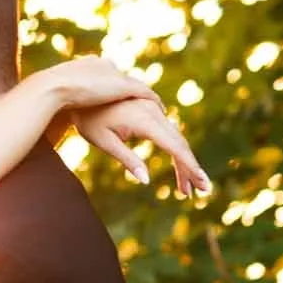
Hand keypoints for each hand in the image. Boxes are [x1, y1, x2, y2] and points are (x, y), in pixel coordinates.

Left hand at [70, 97, 211, 199]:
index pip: (175, 147)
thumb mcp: (104, 142)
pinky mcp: (150, 109)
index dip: (190, 166)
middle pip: (180, 143)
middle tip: (200, 192)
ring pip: (176, 138)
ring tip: (185, 189)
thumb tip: (146, 180)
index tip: (203, 183)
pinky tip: (178, 168)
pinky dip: (175, 150)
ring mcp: (153, 108)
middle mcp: (154, 111)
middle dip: (191, 169)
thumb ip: (127, 160)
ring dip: (183, 163)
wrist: (79, 91)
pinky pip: (168, 132)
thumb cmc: (88, 120)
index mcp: (145, 120)